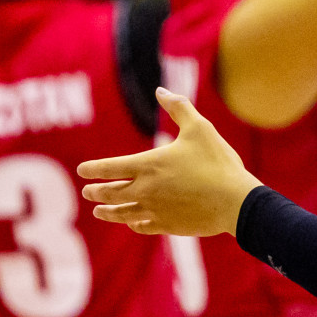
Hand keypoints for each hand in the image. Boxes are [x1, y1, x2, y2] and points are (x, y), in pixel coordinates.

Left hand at [79, 88, 260, 236]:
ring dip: (107, 212)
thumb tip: (160, 91)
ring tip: (98, 211)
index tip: (82, 170)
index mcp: (149, 165)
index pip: (110, 167)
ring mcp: (155, 210)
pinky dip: (133, 223)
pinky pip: (142, 226)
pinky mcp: (167, 226)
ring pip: (122, 213)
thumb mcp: (200, 128)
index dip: (93, 169)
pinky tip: (132, 222)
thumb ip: (179, 107)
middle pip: (110, 193)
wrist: (234, 201)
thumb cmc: (217, 162)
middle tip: (87, 192)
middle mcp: (145, 190)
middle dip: (95, 192)